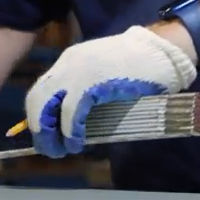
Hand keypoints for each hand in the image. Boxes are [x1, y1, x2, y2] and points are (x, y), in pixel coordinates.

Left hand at [25, 25, 197, 157]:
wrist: (163, 49)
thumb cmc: (139, 64)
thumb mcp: (103, 72)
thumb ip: (86, 90)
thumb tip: (74, 121)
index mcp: (69, 60)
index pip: (40, 90)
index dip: (38, 116)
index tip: (45, 135)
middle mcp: (67, 65)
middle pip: (36, 99)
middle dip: (39, 128)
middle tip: (49, 148)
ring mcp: (78, 73)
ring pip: (46, 106)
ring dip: (50, 133)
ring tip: (61, 150)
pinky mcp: (92, 84)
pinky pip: (72, 112)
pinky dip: (70, 130)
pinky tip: (76, 142)